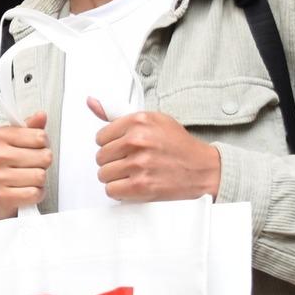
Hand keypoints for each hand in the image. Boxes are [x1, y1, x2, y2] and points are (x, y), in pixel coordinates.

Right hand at [0, 111, 49, 220]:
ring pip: (40, 176)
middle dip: (42, 165)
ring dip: (39, 182)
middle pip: (44, 157)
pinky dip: (35, 195)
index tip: (33, 151)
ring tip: (27, 181)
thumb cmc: (8, 168)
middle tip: (30, 168)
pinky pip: (34, 193)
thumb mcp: (17, 144)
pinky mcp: (0, 196)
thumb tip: (41, 115)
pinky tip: (25, 192)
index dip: (43, 146)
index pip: (40, 136)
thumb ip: (31, 128)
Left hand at [91, 99, 220, 201]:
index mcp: (139, 121)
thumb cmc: (178, 145)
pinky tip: (134, 184)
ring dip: (116, 177)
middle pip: (100, 157)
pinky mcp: (141, 185)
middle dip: (113, 161)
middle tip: (131, 162)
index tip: (124, 148)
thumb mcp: (152, 120)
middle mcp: (137, 140)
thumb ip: (117, 114)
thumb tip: (91, 103)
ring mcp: (139, 164)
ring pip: (104, 174)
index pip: (100, 137)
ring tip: (134, 173)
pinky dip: (121, 191)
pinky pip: (111, 190)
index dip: (111, 145)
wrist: (203, 168)